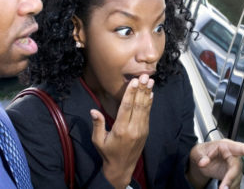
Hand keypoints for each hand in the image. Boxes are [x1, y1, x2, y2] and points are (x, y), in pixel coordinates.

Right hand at [90, 74, 153, 188]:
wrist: (122, 167)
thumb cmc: (107, 152)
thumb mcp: (98, 140)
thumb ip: (97, 125)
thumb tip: (93, 111)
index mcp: (120, 130)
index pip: (126, 107)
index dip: (131, 93)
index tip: (134, 81)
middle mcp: (133, 129)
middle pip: (138, 105)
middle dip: (141, 89)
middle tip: (145, 76)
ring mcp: (141, 130)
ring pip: (145, 109)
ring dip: (147, 94)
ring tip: (150, 81)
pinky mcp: (145, 131)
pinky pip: (148, 114)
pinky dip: (149, 103)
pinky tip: (150, 94)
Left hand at [187, 139, 243, 188]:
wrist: (200, 160)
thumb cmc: (202, 151)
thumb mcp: (197, 151)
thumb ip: (201, 156)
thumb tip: (204, 162)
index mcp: (227, 146)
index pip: (242, 148)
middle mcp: (233, 156)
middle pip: (237, 168)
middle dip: (231, 178)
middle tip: (223, 188)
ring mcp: (234, 166)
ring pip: (236, 178)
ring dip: (230, 185)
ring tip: (221, 188)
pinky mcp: (233, 175)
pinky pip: (234, 184)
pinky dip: (230, 187)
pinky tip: (226, 188)